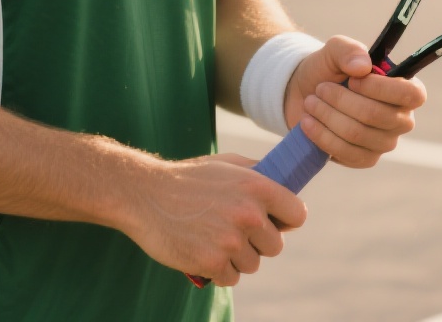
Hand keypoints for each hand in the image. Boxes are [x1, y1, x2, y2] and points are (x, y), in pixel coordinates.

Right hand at [121, 154, 306, 285]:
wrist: (144, 195)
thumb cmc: (187, 178)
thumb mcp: (227, 164)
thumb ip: (258, 173)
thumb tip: (285, 182)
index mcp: (257, 187)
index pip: (298, 215)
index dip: (286, 221)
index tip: (275, 223)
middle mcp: (249, 214)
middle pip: (275, 246)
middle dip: (258, 243)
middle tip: (234, 232)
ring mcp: (230, 241)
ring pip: (252, 264)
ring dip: (237, 258)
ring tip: (214, 240)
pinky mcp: (211, 262)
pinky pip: (231, 277)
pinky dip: (219, 271)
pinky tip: (204, 252)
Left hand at [284, 36, 428, 167]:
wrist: (304, 94)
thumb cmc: (329, 70)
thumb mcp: (334, 50)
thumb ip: (349, 50)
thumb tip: (363, 67)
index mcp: (405, 89)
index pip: (412, 94)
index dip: (381, 89)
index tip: (352, 80)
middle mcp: (401, 118)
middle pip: (377, 115)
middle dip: (341, 100)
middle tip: (320, 88)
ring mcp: (385, 142)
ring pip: (357, 134)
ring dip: (327, 116)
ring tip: (311, 102)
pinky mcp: (365, 159)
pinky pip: (346, 153)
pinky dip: (322, 136)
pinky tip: (308, 122)